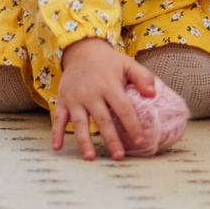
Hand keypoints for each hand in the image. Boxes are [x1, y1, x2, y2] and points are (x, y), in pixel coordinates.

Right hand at [52, 37, 154, 160]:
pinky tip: (57, 148)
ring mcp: (75, 99)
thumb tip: (153, 94)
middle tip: (119, 156)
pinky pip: (58, 119)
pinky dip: (56, 133)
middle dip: (111, 139)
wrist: (81, 51)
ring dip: (84, 141)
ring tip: (90, 158)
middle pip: (102, 120)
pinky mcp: (62, 101)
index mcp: (109, 86)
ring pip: (79, 123)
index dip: (132, 125)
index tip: (140, 140)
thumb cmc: (109, 62)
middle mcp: (91, 94)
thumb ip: (143, 77)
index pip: (123, 108)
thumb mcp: (128, 63)